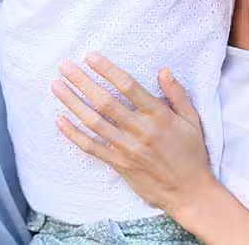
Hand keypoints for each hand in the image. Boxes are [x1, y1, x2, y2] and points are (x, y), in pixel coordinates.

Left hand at [52, 53, 216, 214]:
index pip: (128, 86)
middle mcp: (140, 131)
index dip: (107, 69)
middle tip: (64, 66)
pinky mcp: (119, 164)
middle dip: (82, 81)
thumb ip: (177, 94)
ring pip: (94, 122)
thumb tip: (163, 70)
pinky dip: (73, 134)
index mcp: (159, 116)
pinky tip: (59, 120)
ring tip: (56, 86)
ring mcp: (127, 149)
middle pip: (105, 101)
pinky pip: (91, 147)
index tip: (90, 56)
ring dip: (72, 102)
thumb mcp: (192, 120)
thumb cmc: (192, 154)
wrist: (189, 193)